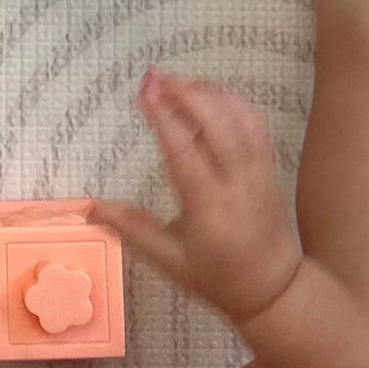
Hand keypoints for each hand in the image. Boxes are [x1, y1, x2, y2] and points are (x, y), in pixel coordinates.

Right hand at [93, 70, 302, 323]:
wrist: (275, 291)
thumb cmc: (217, 278)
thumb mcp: (170, 262)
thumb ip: (134, 230)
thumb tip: (93, 206)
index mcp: (210, 207)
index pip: (185, 153)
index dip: (165, 119)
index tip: (145, 92)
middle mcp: (238, 183)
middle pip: (218, 126)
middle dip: (187, 95)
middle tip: (156, 76)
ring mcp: (260, 173)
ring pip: (241, 121)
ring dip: (210, 94)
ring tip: (179, 82)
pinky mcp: (270, 169)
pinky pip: (255, 127)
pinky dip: (234, 104)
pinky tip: (211, 96)